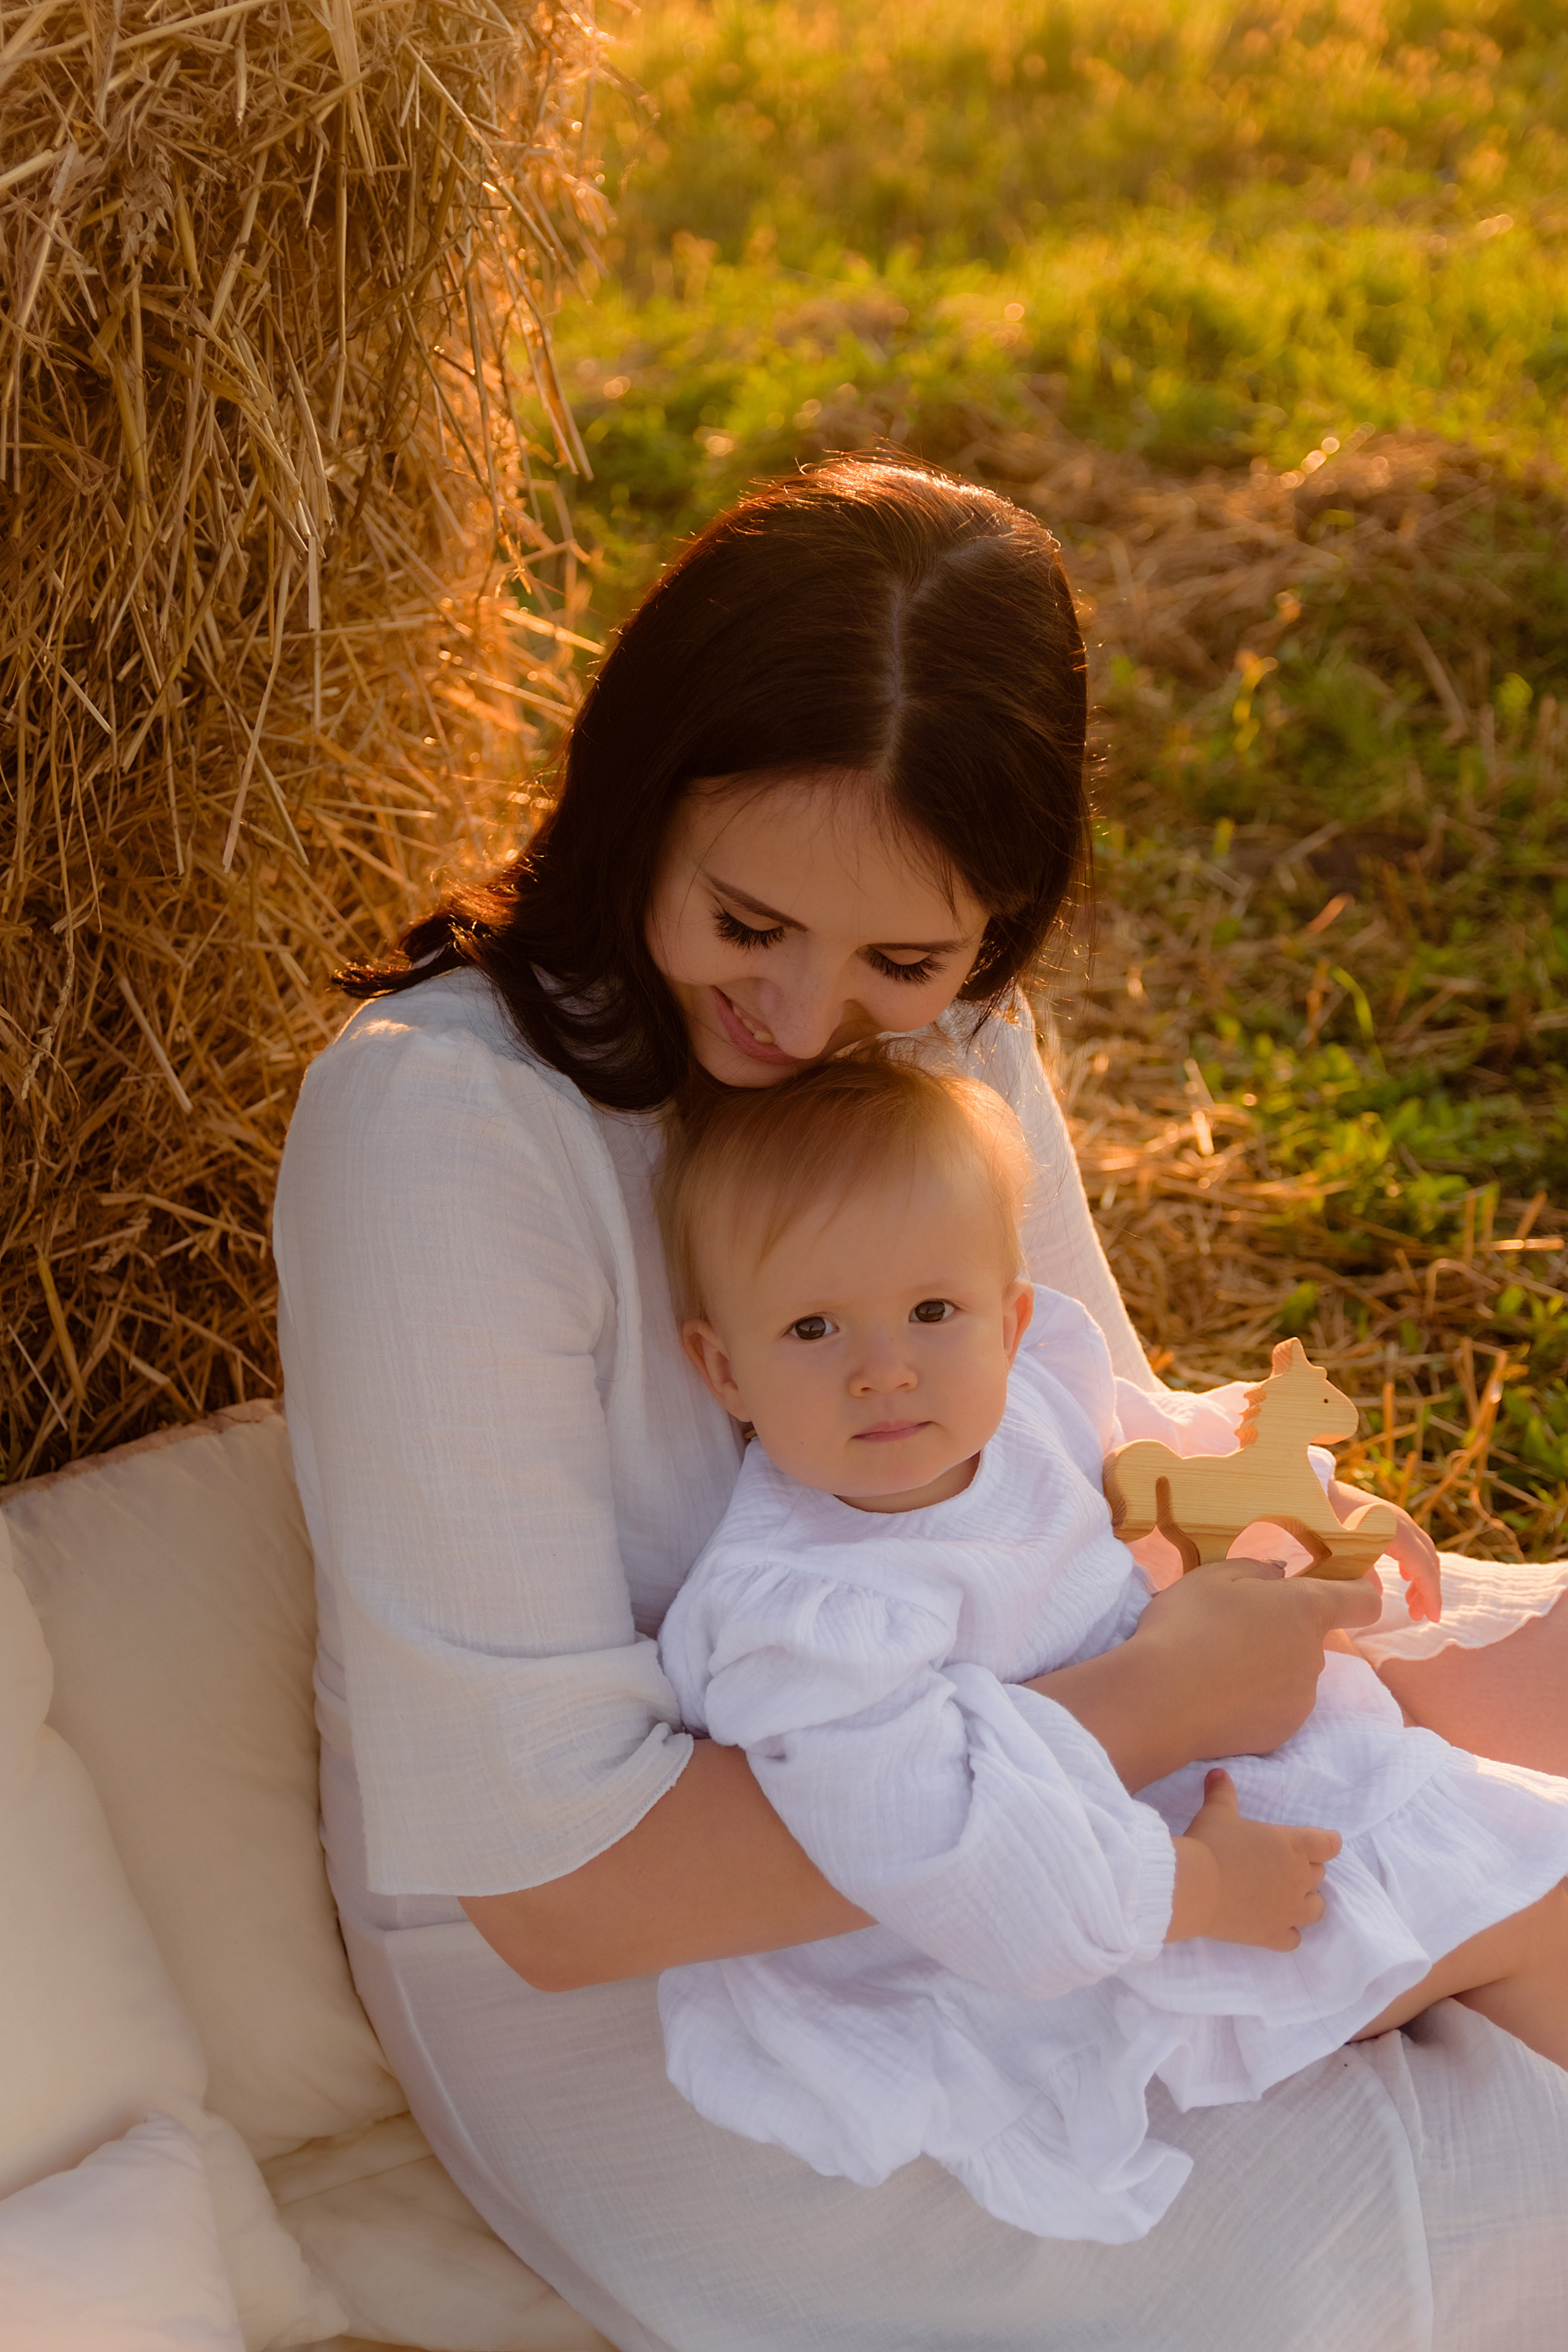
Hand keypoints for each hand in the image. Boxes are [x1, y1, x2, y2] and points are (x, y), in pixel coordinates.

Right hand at [1130, 1556, 1383, 1766]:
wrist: (1160, 1699)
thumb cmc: (1187, 1624)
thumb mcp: (1213, 1576)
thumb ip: (1257, 1569)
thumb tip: (1281, 1576)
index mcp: (1305, 1610)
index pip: (1363, 1600)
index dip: (1356, 1591)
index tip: (1337, 1587)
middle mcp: (1315, 1657)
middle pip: (1311, 1637)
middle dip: (1281, 1629)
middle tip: (1230, 1627)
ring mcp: (1301, 1700)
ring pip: (1291, 1673)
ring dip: (1266, 1666)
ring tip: (1216, 1666)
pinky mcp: (1281, 1733)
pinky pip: (1274, 1707)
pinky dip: (1253, 1700)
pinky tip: (1217, 1696)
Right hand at [1168, 1769, 1340, 1948]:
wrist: (1194, 1887)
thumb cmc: (1211, 1844)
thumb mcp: (1217, 1812)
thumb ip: (1222, 1792)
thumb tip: (1217, 1773)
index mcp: (1294, 1846)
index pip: (1329, 1844)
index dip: (1327, 1842)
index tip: (1323, 1841)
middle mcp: (1299, 1879)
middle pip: (1319, 1874)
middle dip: (1307, 1868)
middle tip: (1285, 1864)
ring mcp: (1288, 1910)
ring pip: (1316, 1908)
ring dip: (1307, 1900)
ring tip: (1288, 1895)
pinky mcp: (1273, 1934)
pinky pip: (1294, 1938)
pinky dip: (1288, 1932)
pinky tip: (1277, 1924)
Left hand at [1327, 1479, 1440, 1622]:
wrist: (1311, 1489)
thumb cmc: (1323, 1521)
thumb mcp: (1339, 1552)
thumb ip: (1360, 1574)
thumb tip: (1376, 1595)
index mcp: (1395, 1532)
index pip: (1423, 1567)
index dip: (1430, 1594)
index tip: (1432, 1617)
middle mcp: (1402, 1523)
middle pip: (1428, 1560)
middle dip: (1427, 1590)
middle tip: (1419, 1616)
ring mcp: (1396, 1519)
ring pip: (1421, 1552)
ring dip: (1421, 1579)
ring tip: (1411, 1603)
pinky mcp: (1387, 1519)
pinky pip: (1410, 1544)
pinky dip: (1413, 1564)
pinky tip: (1404, 1577)